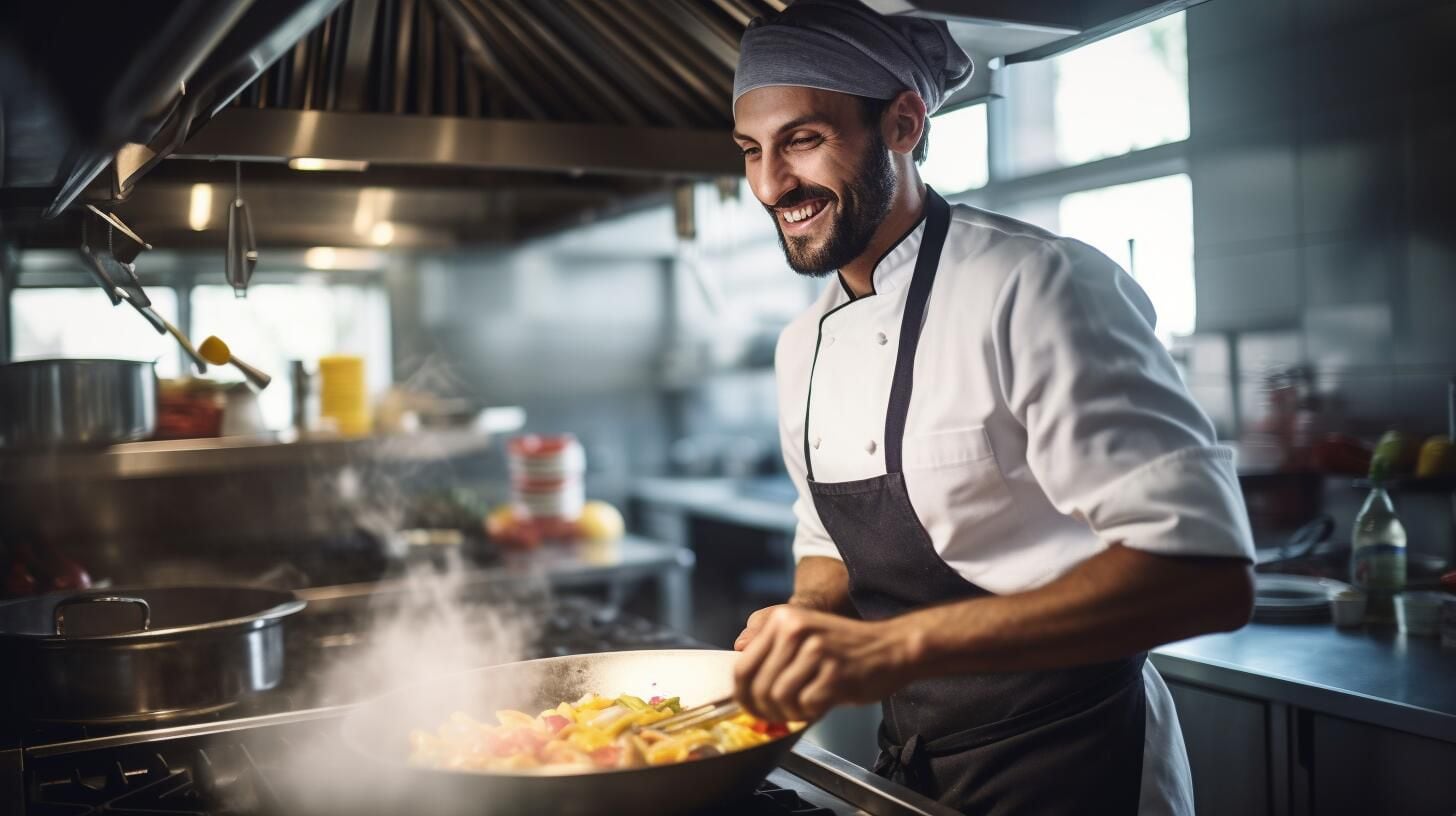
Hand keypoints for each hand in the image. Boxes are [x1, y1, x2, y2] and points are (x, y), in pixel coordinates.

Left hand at [732, 606, 919, 722]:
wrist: (892, 648)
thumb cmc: (846, 648)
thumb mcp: (804, 637)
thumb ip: (773, 655)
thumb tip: (743, 690)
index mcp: (783, 619)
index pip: (743, 667)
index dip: (742, 696)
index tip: (749, 708)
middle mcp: (796, 629)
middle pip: (758, 687)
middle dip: (763, 711)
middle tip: (774, 718)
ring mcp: (816, 650)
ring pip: (779, 698)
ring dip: (787, 713)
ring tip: (800, 710)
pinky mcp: (834, 673)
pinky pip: (805, 706)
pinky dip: (808, 714)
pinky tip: (817, 707)